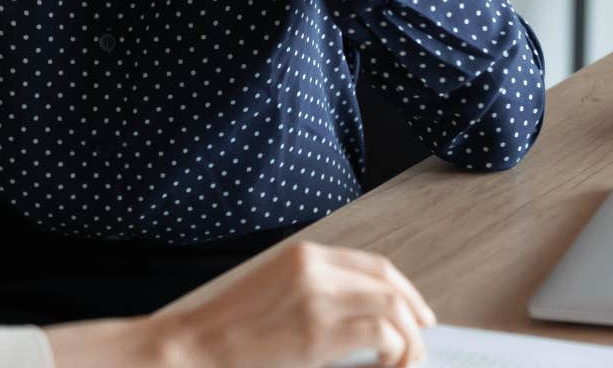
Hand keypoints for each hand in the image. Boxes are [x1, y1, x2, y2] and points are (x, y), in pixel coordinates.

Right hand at [44, 239, 434, 367]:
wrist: (193, 345)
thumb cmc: (227, 328)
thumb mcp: (273, 292)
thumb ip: (314, 292)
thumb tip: (362, 315)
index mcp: (302, 255)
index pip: (374, 266)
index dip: (406, 291)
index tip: (418, 314)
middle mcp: (314, 268)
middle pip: (390, 286)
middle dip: (415, 318)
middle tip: (419, 345)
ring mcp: (317, 297)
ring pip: (394, 310)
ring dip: (408, 341)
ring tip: (403, 362)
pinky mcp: (318, 331)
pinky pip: (383, 336)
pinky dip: (395, 353)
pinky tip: (387, 367)